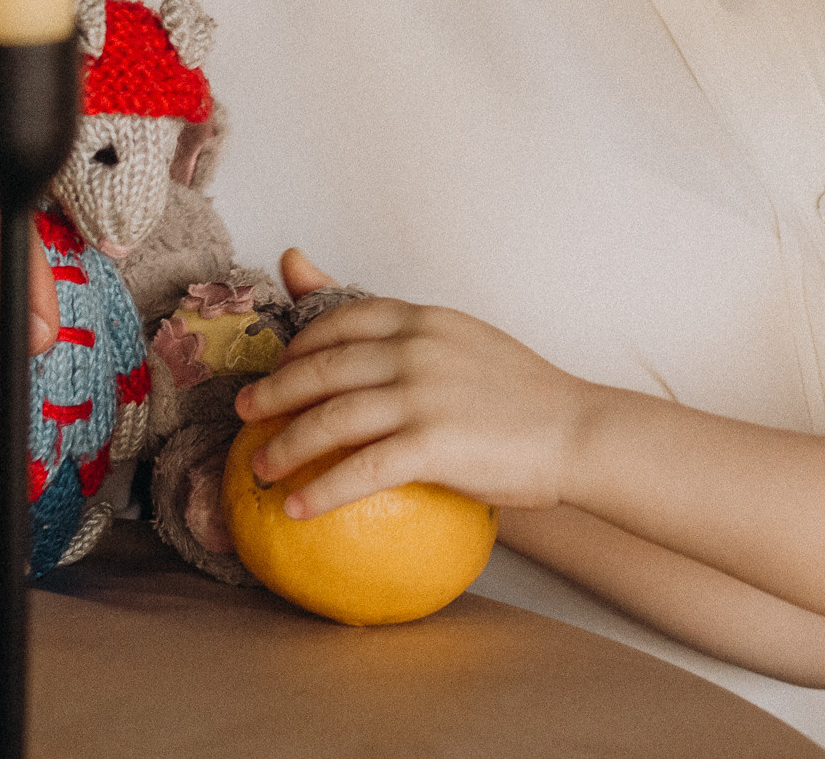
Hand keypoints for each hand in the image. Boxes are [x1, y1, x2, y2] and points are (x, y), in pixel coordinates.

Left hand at [233, 292, 592, 517]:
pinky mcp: (432, 444)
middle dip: (273, 390)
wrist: (577, 430)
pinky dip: (319, 489)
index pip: (341, 317)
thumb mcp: (465, 341)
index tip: (282, 365)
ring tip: (260, 467)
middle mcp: (416, 349)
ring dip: (284, 444)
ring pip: (329, 418)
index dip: (300, 342)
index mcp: (424, 319)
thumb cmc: (523, 394)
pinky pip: (359, 469)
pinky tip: (296, 507)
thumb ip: (412, 332)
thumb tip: (372, 327)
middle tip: (247, 412)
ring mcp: (422, 395)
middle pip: (321, 366)